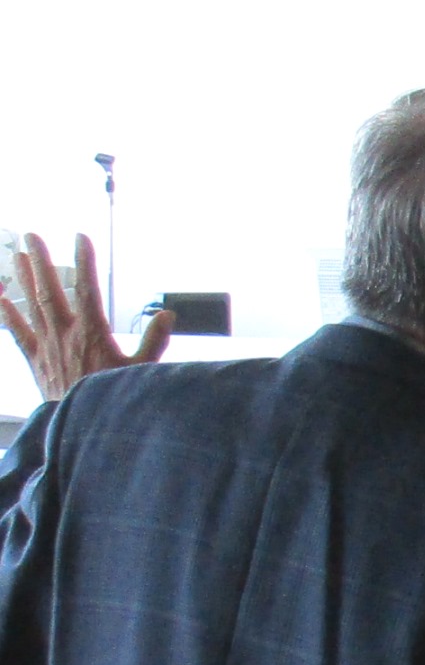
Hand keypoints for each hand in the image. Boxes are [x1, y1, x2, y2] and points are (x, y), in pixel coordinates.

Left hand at [0, 235, 170, 401]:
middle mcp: (64, 334)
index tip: (79, 237)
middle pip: (49, 290)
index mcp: (92, 333)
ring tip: (16, 255)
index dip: (84, 261)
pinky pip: (18, 333)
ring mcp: (47, 346)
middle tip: (30, 237)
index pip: (87, 288)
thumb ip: (155, 341)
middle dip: (40, 261)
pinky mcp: (36, 361)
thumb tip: (167, 316)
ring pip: (31, 305)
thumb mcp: (142, 370)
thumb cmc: (113, 398)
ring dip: (23, 279)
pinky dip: (8, 315)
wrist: (82, 427)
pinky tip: (0, 299)